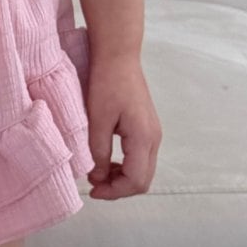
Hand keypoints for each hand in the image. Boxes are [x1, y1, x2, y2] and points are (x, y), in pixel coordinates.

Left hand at [83, 54, 160, 200]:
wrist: (118, 55)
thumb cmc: (107, 83)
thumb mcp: (97, 120)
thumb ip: (99, 152)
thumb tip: (99, 177)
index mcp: (143, 138)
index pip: (136, 181)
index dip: (114, 192)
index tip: (92, 190)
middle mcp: (154, 138)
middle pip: (143, 180)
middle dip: (119, 188)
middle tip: (94, 186)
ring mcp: (153, 132)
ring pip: (143, 170)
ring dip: (122, 177)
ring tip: (98, 173)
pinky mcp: (147, 126)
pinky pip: (141, 156)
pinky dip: (126, 165)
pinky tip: (108, 160)